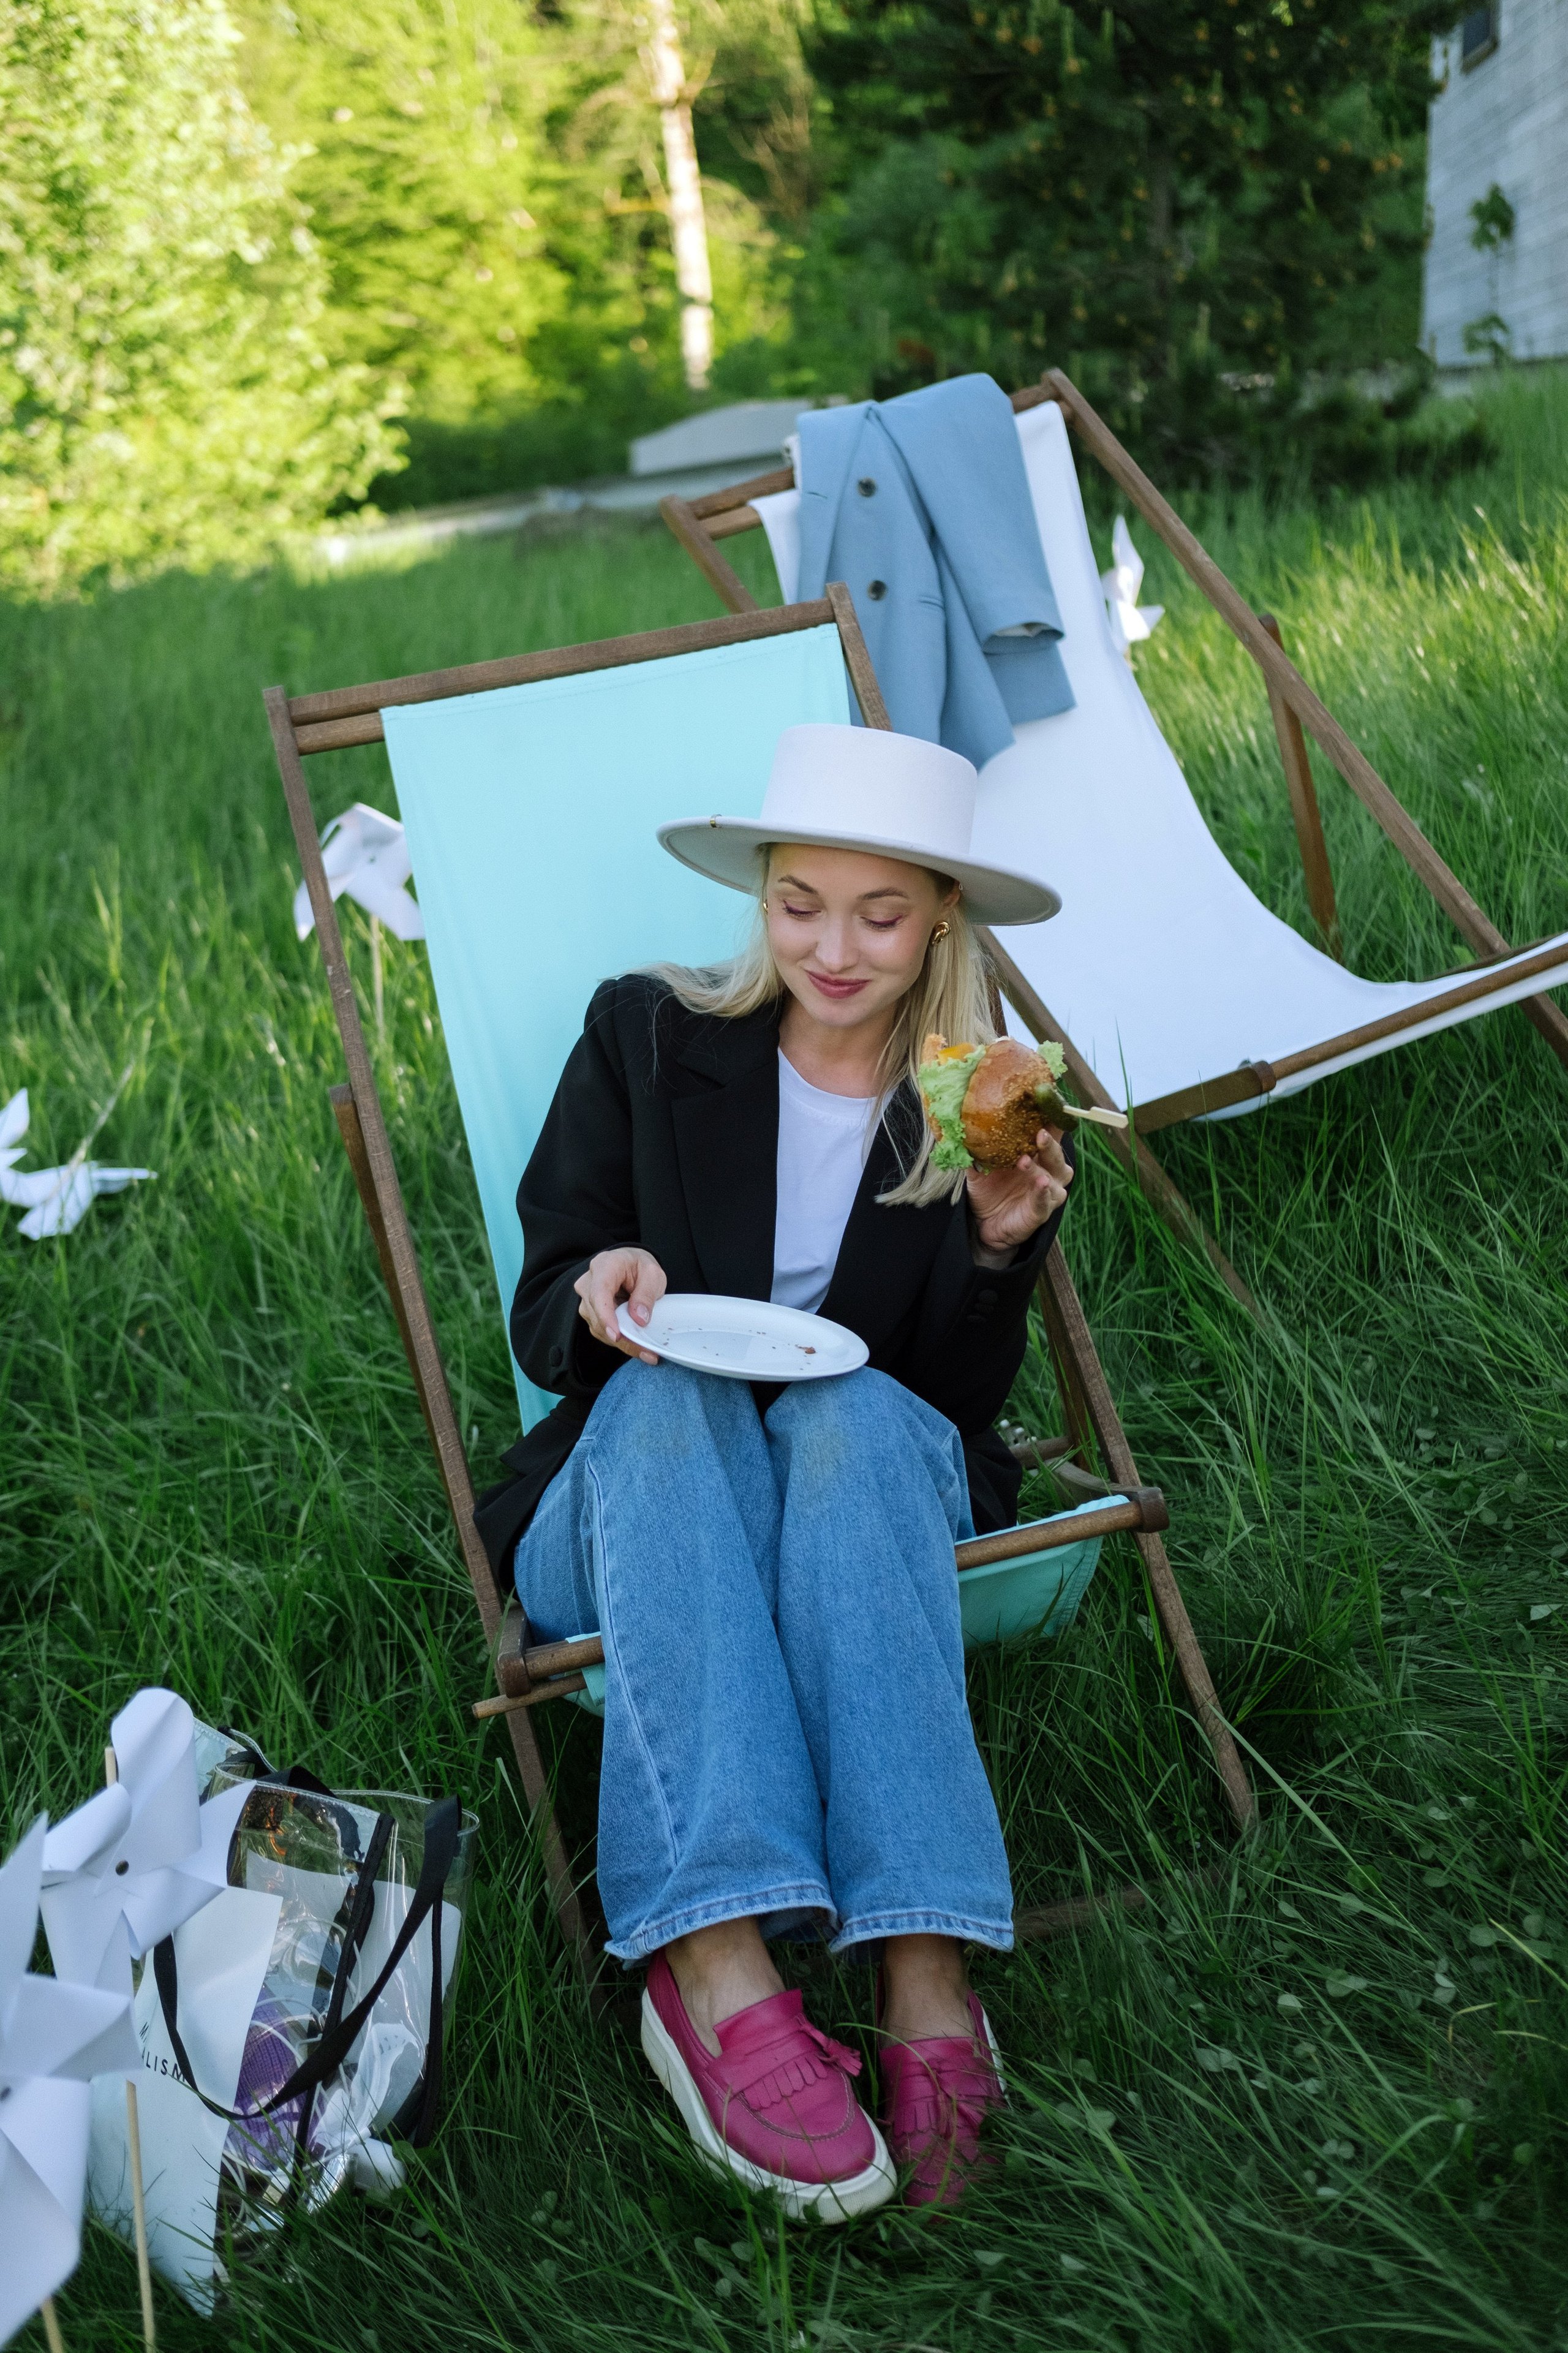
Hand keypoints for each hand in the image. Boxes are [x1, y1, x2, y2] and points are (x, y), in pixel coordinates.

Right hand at [573, 1247, 667, 1365]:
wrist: (629, 1264)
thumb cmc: (639, 1266)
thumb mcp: (652, 1274)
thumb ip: (646, 1294)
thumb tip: (639, 1319)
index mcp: (604, 1266)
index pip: (599, 1294)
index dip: (606, 1317)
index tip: (616, 1335)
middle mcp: (588, 1283)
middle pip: (598, 1315)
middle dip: (622, 1336)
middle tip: (647, 1350)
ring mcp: (586, 1300)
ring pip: (599, 1328)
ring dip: (622, 1342)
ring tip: (647, 1351)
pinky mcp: (591, 1314)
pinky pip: (602, 1332)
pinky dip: (620, 1341)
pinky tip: (636, 1345)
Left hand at [965, 1127, 1072, 1255]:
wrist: (984, 1223)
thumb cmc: (989, 1189)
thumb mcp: (979, 1167)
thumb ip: (975, 1149)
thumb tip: (960, 1127)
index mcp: (1037, 1155)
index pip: (1050, 1133)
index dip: (1050, 1119)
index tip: (1044, 1103)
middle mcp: (1048, 1171)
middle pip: (1055, 1153)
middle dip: (1049, 1142)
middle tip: (1038, 1133)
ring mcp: (1048, 1192)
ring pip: (1054, 1176)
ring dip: (1040, 1168)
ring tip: (1025, 1160)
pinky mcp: (1041, 1211)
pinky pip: (1045, 1201)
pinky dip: (1042, 1192)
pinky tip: (1041, 1184)